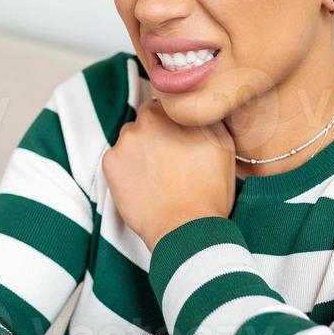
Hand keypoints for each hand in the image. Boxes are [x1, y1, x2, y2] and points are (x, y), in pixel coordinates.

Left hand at [102, 98, 237, 249]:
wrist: (186, 228)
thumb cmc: (209, 192)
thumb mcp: (223, 145)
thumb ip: (206, 118)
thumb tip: (195, 109)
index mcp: (175, 112)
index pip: (166, 106)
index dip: (172, 125)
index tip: (177, 141)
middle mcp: (148, 119)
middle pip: (146, 120)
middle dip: (154, 136)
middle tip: (167, 162)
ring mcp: (126, 140)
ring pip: (129, 139)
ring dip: (138, 152)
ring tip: (155, 177)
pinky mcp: (110, 161)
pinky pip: (115, 159)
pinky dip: (124, 170)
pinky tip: (142, 185)